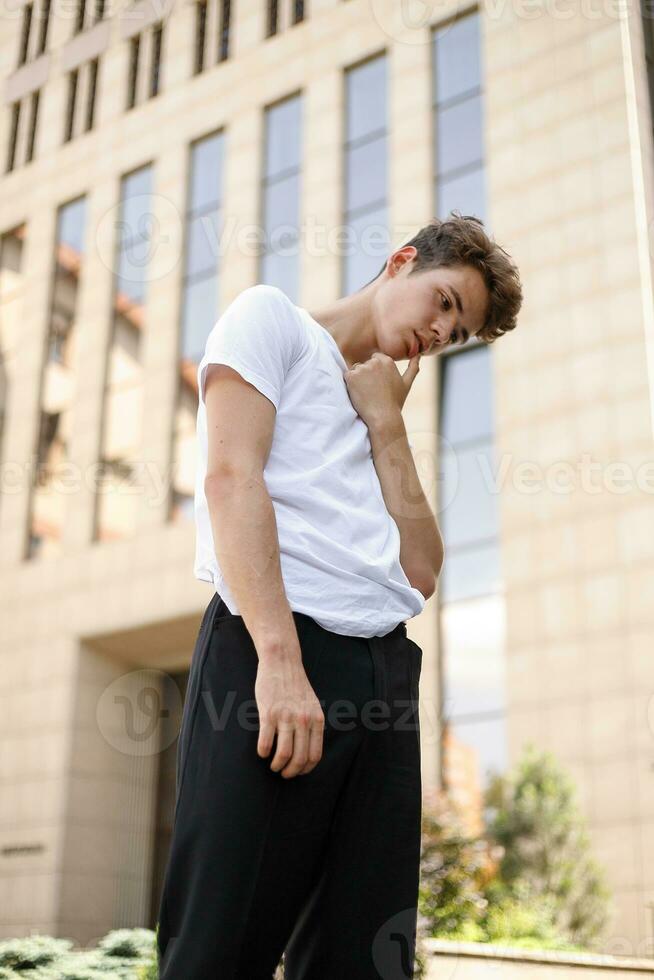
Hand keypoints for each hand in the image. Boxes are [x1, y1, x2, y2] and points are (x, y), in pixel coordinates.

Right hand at [255, 655, 324, 777]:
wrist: (282, 662)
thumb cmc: (295, 685)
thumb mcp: (312, 705)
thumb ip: (312, 725)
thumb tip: (308, 750)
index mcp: (316, 720)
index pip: (315, 755)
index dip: (305, 769)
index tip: (297, 772)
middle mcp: (303, 720)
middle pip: (299, 758)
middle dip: (290, 772)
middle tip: (283, 773)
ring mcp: (286, 717)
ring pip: (283, 754)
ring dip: (277, 765)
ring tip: (273, 765)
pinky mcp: (268, 713)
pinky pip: (266, 742)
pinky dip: (263, 752)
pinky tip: (262, 752)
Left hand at [344, 351, 420, 427]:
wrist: (383, 418)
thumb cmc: (395, 403)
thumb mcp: (407, 384)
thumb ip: (413, 368)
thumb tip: (419, 355)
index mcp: (387, 361)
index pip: (375, 359)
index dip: (375, 373)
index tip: (378, 385)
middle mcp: (375, 362)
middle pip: (364, 365)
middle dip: (366, 376)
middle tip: (373, 392)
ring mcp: (362, 368)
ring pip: (355, 370)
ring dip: (357, 381)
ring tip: (367, 394)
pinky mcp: (352, 376)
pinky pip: (347, 377)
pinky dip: (350, 385)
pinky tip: (359, 394)